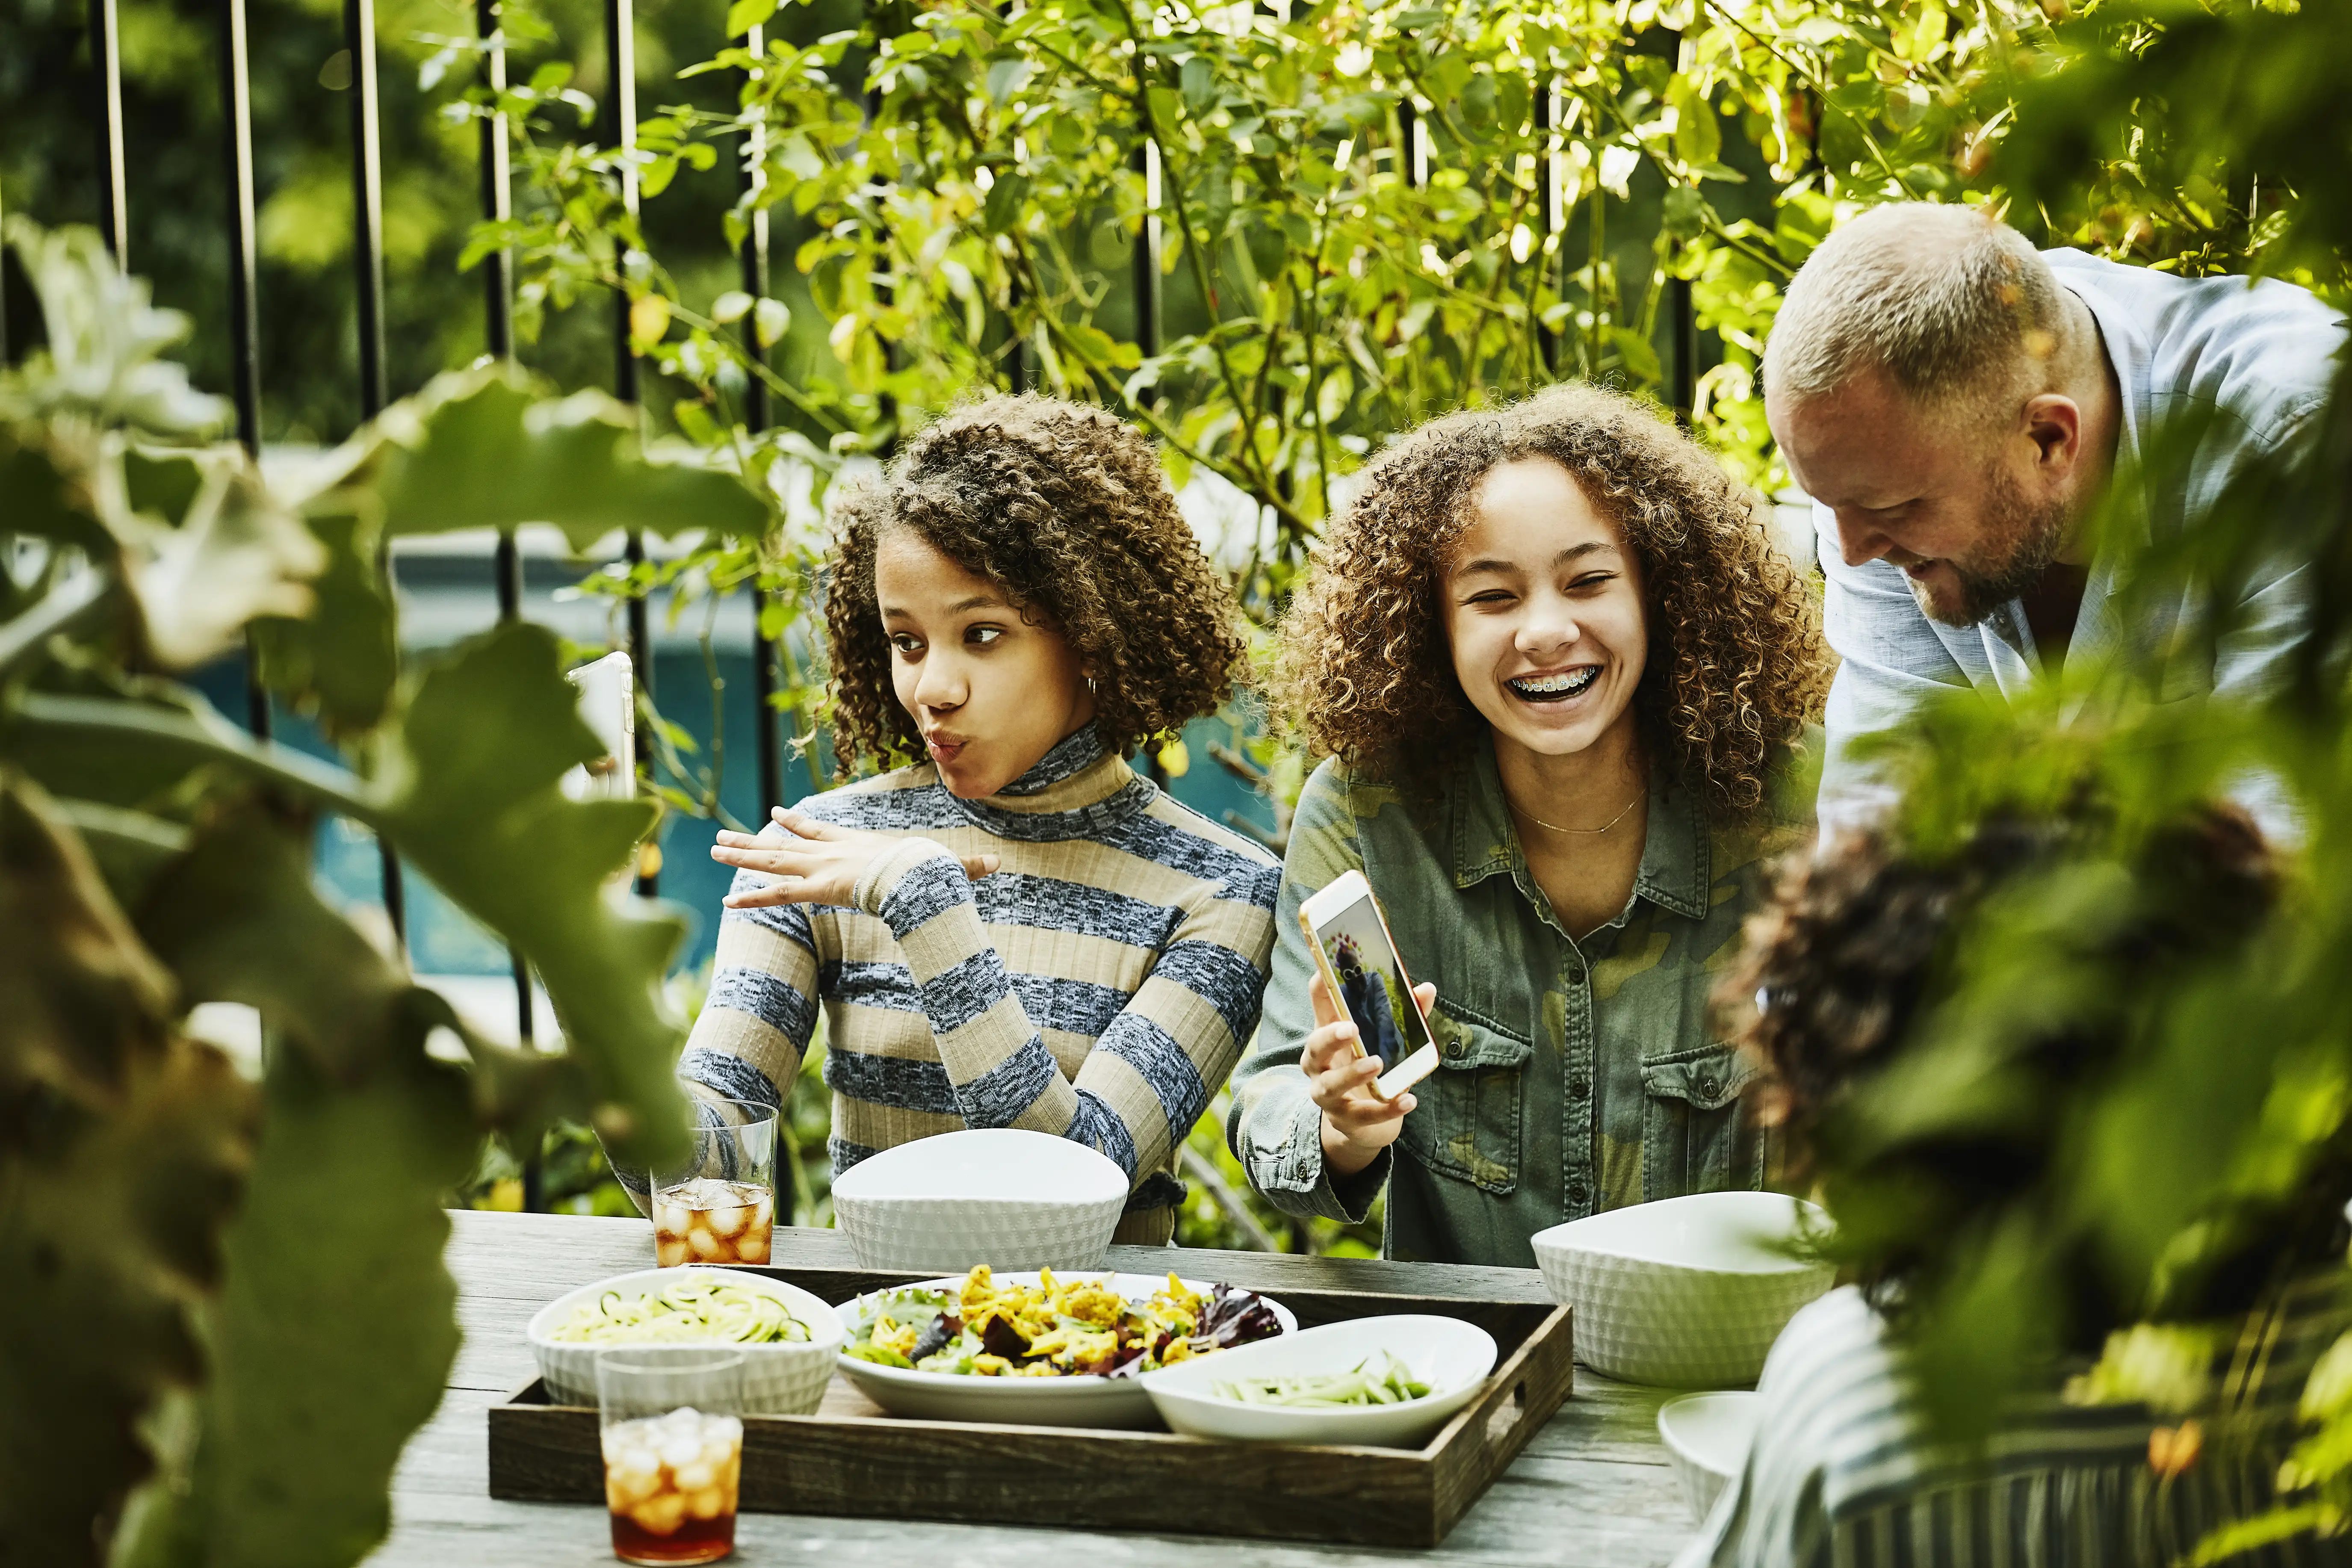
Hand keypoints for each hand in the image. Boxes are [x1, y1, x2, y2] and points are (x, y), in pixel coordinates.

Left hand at [712, 807, 1000, 909]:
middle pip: (782, 845)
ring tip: (712, 850)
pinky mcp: (815, 887)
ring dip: (740, 857)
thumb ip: (966, 868)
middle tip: (722, 838)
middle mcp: (828, 852)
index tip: (776, 815)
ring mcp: (819, 868)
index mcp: (852, 845)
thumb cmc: (928, 868)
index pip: (817, 831)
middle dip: (751, 842)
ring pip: (771, 862)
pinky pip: (776, 895)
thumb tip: (997, 864)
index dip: (796, 823)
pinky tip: (727, 902)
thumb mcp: (946, 866)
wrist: (913, 871)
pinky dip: (751, 898)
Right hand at [1303, 967, 1429, 1176]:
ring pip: (1331, 1085)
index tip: (1323, 973)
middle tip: (1350, 1028)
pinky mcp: (1347, 1120)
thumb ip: (1403, 1017)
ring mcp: (1329, 1095)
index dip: (1320, 990)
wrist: (1362, 1122)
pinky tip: (1408, 1100)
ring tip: (1377, 1063)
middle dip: (1329, 1037)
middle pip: (1314, 1048)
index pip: (1321, 1008)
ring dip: (1352, 1074)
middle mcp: (1320, 1065)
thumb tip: (1427, 989)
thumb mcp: (1383, 1042)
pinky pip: (1365, 1116)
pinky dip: (1387, 1109)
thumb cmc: (1368, 1069)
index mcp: (1328, 1037)